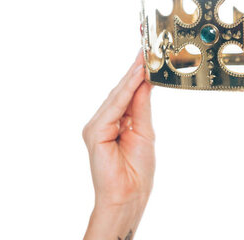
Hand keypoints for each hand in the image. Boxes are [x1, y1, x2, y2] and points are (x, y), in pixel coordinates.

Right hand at [82, 50, 153, 239]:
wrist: (130, 195)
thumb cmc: (137, 169)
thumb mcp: (145, 130)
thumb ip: (141, 106)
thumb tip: (145, 81)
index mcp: (115, 121)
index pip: (127, 93)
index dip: (137, 74)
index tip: (148, 55)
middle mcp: (103, 121)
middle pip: (121, 90)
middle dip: (135, 70)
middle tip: (148, 48)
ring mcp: (97, 125)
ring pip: (117, 95)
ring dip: (132, 76)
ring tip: (146, 58)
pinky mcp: (95, 131)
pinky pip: (114, 106)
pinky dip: (126, 90)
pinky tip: (137, 77)